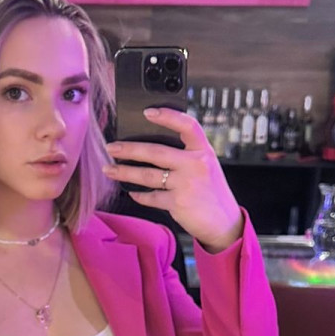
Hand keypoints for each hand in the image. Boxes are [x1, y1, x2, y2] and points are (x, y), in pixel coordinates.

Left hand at [104, 108, 243, 251]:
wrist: (224, 223)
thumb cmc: (212, 193)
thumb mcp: (207, 167)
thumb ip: (187, 155)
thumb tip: (152, 146)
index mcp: (204, 151)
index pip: (187, 126)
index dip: (168, 116)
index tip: (147, 112)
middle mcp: (196, 165)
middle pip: (156, 151)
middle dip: (129, 149)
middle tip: (112, 147)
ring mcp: (186, 184)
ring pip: (147, 174)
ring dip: (124, 172)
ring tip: (109, 169)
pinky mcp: (178, 203)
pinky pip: (151, 196)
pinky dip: (139, 195)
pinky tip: (132, 192)